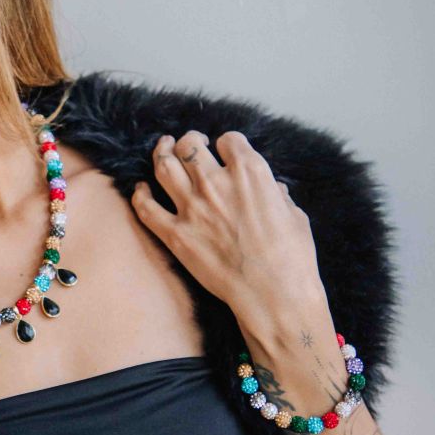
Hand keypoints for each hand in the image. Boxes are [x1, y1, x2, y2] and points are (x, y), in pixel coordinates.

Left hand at [131, 129, 323, 321]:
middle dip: (190, 141)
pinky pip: (146, 207)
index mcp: (250, 173)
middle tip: (190, 145)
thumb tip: (274, 190)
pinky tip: (141, 189)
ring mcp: (192, 208)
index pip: (229, 140)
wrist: (272, 294)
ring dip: (162, 152)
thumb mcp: (295, 216)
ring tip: (163, 148)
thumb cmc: (291, 258)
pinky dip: (140, 194)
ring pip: (164, 166)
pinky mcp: (175, 234)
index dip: (227, 144)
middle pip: (190, 145)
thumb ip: (278, 197)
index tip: (226, 151)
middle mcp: (216, 183)